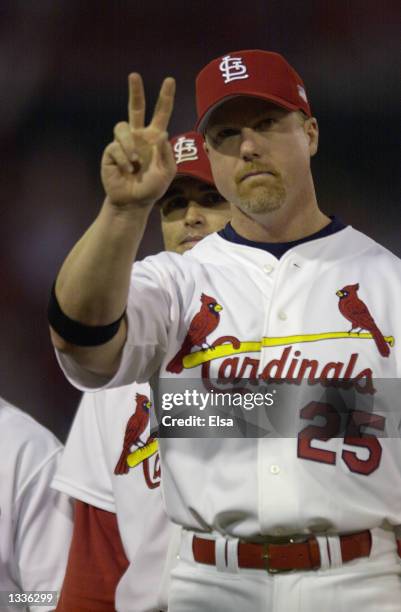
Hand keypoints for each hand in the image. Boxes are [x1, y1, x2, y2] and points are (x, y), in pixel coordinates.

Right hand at [101, 73, 176, 207]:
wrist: (133, 202)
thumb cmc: (152, 187)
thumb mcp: (167, 172)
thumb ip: (167, 153)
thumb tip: (162, 133)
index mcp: (155, 138)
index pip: (161, 114)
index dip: (165, 98)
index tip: (170, 80)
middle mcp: (139, 136)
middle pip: (135, 107)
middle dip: (135, 91)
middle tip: (134, 75)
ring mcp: (124, 143)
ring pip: (122, 127)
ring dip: (130, 145)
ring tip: (135, 162)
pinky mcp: (111, 152)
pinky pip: (116, 148)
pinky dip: (124, 160)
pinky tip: (127, 170)